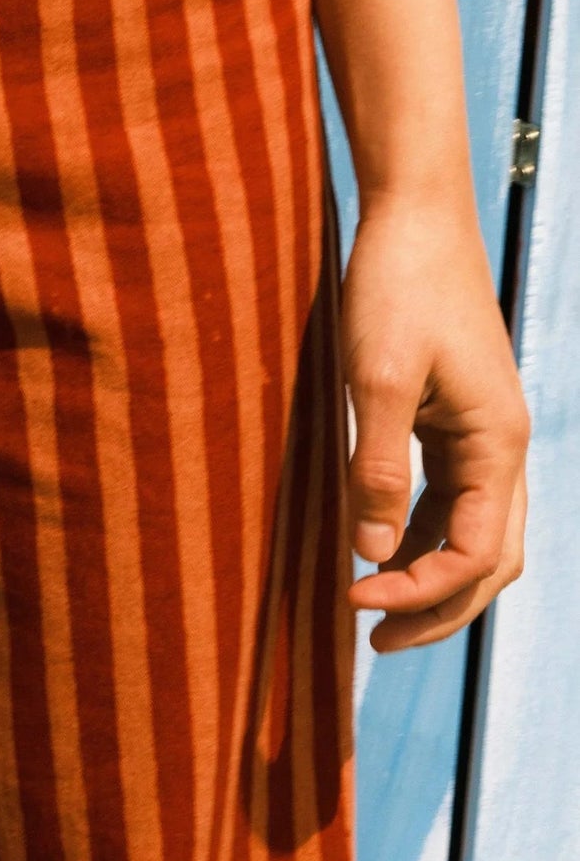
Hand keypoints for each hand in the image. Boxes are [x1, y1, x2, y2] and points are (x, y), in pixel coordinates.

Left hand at [342, 197, 527, 651]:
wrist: (413, 218)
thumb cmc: (396, 287)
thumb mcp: (377, 378)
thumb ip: (376, 465)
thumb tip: (368, 550)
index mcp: (498, 443)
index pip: (477, 553)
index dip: (422, 590)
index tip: (355, 603)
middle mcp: (504, 447)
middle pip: (490, 558)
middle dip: (438, 605)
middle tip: (372, 641)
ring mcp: (484, 434)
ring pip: (474, 532)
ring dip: (429, 575)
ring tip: (370, 608)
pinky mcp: (456, 420)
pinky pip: (451, 498)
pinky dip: (420, 533)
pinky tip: (374, 548)